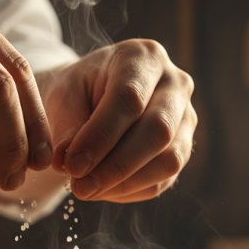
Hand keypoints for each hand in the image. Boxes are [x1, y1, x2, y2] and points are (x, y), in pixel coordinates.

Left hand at [40, 39, 195, 201]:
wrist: (92, 97)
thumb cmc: (77, 91)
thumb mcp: (63, 97)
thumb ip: (68, 126)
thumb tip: (73, 165)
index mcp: (143, 58)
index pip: (130, 99)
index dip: (100, 137)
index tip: (71, 166)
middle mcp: (175, 84)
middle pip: (158, 130)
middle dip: (116, 165)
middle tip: (79, 187)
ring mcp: (185, 118)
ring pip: (168, 160)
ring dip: (123, 183)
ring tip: (86, 189)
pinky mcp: (182, 149)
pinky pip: (162, 180)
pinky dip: (128, 190)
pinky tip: (100, 188)